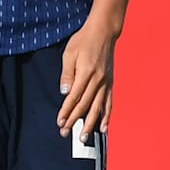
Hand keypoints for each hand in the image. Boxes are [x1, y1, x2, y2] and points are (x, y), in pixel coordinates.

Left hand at [57, 18, 116, 135]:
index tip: (60, 122)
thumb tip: (64, 93)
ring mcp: (106, 82)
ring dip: (90, 124)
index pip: (74, 97)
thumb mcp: (69, 53)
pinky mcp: (110, 83)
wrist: (103, 32)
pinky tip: (103, 128)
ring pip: (97, 108)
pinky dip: (106, 116)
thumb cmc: (83, 40)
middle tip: (65, 132)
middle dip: (74, 121)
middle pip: (84, 105)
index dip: (66, 111)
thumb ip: (67, 74)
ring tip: (84, 137)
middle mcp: (98, 80)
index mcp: (86, 73)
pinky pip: (108, 103)